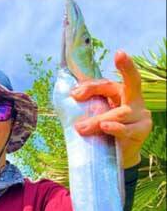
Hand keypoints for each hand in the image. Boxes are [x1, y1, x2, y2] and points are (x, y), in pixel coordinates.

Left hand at [71, 50, 151, 167]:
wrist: (117, 156)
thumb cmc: (103, 133)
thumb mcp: (94, 118)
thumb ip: (86, 107)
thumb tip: (69, 95)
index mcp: (121, 95)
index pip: (108, 84)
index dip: (95, 83)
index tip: (98, 71)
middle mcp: (134, 101)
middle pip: (131, 83)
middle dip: (128, 68)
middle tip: (120, 55)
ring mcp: (141, 116)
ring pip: (120, 112)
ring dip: (98, 119)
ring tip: (81, 127)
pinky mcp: (141, 131)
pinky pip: (126, 129)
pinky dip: (114, 127)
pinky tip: (106, 126)